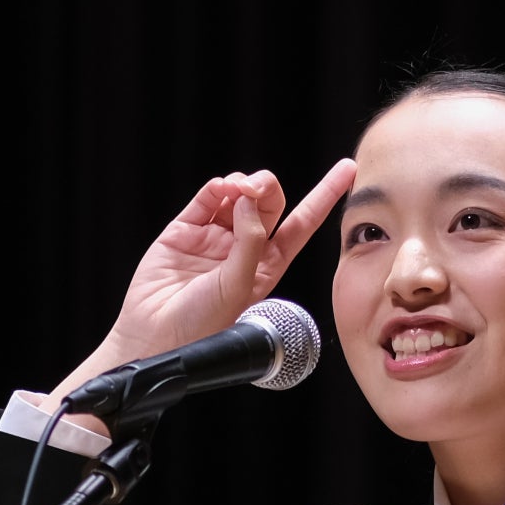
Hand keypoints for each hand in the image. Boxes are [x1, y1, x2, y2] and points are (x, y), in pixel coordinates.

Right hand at [53, 159, 356, 399]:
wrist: (156, 335)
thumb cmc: (202, 324)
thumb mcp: (240, 285)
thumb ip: (250, 241)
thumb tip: (247, 199)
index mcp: (267, 266)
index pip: (303, 224)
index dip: (325, 195)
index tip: (348, 169)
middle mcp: (243, 248)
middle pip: (269, 203)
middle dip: (268, 188)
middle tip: (257, 191)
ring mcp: (214, 237)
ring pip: (239, 195)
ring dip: (244, 185)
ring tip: (236, 193)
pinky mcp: (185, 229)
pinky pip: (208, 197)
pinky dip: (218, 187)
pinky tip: (222, 190)